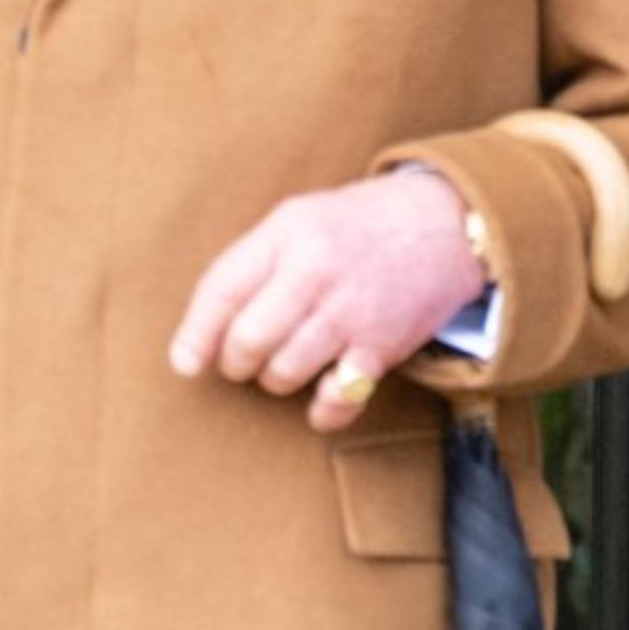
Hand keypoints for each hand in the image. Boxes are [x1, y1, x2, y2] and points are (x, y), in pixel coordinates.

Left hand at [168, 169, 486, 433]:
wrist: (443, 224)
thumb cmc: (357, 225)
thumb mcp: (299, 218)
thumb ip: (256, 261)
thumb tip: (207, 322)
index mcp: (287, 234)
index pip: (223, 288)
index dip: (196, 332)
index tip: (185, 363)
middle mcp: (315, 271)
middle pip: (249, 338)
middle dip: (236, 362)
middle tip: (241, 362)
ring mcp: (350, 311)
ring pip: (285, 371)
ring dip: (274, 381)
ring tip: (280, 369)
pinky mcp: (382, 346)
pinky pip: (339, 397)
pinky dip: (323, 411)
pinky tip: (319, 403)